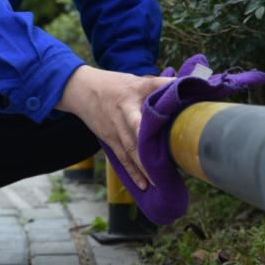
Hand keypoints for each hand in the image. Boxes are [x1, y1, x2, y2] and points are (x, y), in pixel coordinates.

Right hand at [55, 65, 172, 189]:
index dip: (162, 95)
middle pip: (138, 130)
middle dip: (151, 148)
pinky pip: (122, 158)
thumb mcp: (136, 80)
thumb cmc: (114, 85)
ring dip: (144, 167)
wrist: (81, 90)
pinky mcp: (109, 139)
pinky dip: (132, 172)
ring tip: (159, 183)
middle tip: (169, 163)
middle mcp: (124, 112)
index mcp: (133, 93)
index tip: (176, 109)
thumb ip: (158, 84)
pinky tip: (143, 185)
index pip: (150, 90)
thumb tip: (183, 85)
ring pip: (131, 150)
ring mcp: (115, 128)